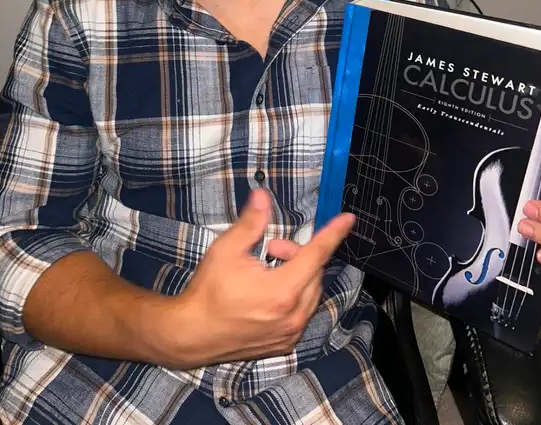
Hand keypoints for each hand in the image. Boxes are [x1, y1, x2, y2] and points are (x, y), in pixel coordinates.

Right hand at [163, 188, 354, 368]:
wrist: (192, 334)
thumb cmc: (209, 290)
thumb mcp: (226, 249)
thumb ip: (250, 222)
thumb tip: (263, 197)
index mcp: (282, 291)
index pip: (317, 254)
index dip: (333, 234)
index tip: (348, 219)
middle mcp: (293, 315)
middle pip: (314, 273)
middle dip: (297, 253)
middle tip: (270, 247)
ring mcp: (290, 333)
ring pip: (311, 293)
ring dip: (297, 274)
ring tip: (268, 268)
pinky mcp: (284, 344)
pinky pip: (302, 312)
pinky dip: (294, 295)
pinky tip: (269, 291)